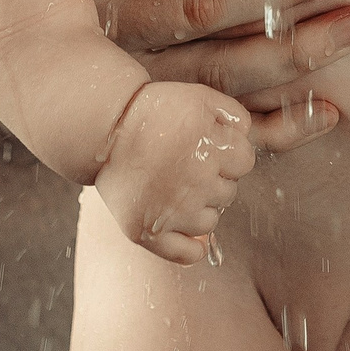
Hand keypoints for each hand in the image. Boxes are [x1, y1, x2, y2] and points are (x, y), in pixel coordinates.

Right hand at [95, 81, 255, 263]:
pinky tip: (183, 228)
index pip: (245, 162)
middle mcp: (197, 182)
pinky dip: (191, 248)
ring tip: (176, 187)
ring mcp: (173, 211)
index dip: (229, 153)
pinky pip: (187, 254)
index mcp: (212, 149)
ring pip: (210, 221)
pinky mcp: (148, 231)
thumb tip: (247, 138)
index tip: (209, 147)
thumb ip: (234, 114)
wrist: (102, 128)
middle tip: (186, 164)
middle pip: (229, 192)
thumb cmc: (151, 111)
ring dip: (201, 207)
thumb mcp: (199, 96)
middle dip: (215, 179)